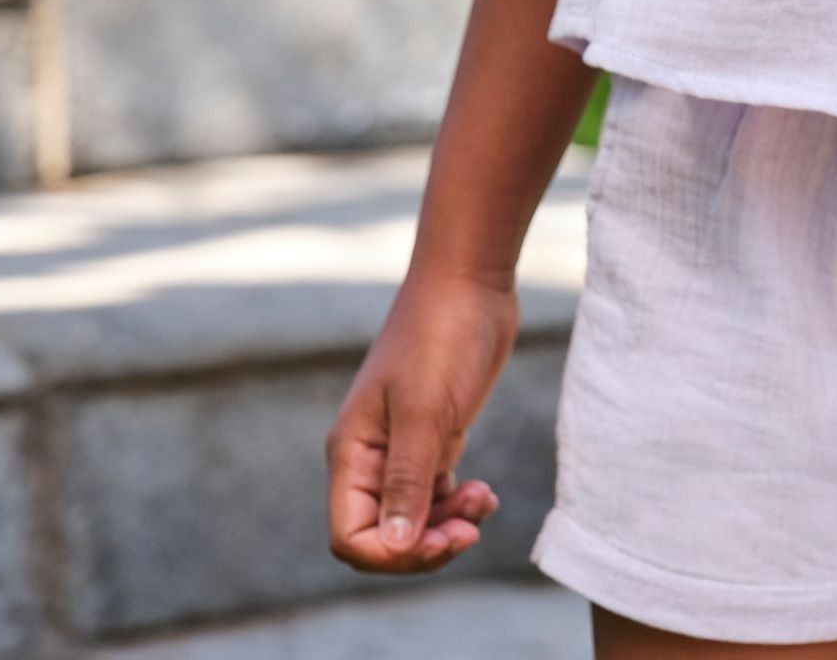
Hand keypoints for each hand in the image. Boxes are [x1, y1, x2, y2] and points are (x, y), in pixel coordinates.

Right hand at [325, 269, 520, 572]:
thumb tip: (396, 548)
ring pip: (413, 520)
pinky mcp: (433, 438)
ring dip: (447, 526)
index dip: (391, 555)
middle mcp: (370, 457)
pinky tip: (485, 494)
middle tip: (469, 531)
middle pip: (383, 536)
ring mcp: (401, 449)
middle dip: (424, 546)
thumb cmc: (440, 335)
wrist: (470, 282)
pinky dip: (459, 505)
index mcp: (352, 453)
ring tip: (484, 501)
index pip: (351, 536)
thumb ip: (408, 480)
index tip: (440, 538)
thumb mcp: (425, 410)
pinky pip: (436, 496)